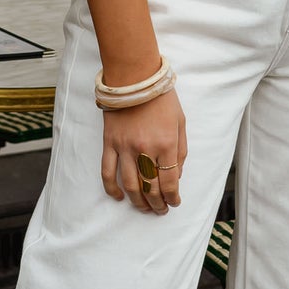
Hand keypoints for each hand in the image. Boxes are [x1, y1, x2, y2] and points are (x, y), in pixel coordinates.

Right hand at [101, 87, 186, 214]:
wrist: (135, 78)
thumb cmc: (161, 98)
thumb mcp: (180, 123)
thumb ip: (181, 151)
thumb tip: (177, 175)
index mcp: (166, 144)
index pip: (169, 181)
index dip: (172, 197)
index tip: (174, 203)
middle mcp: (145, 149)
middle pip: (150, 187)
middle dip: (157, 203)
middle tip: (160, 210)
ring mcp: (125, 147)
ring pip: (130, 185)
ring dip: (138, 201)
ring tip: (144, 208)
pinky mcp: (109, 143)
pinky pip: (108, 172)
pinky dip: (112, 188)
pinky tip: (119, 197)